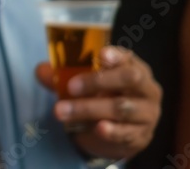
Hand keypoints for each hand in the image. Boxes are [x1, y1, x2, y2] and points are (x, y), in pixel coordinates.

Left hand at [35, 46, 161, 160]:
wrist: (119, 132)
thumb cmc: (103, 97)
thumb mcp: (84, 83)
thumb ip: (63, 75)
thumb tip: (42, 71)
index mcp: (133, 67)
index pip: (128, 56)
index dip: (116, 55)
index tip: (100, 54)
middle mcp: (146, 88)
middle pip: (130, 79)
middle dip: (98, 81)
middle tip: (71, 86)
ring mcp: (147, 113)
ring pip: (122, 108)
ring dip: (89, 109)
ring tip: (62, 111)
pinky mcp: (141, 135)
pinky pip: (127, 132)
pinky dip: (112, 130)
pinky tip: (98, 128)